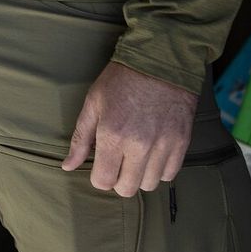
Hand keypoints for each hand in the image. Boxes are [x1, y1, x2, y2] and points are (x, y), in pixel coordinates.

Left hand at [61, 60, 197, 196]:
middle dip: (118, 180)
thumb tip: (68, 166)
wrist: (159, 63)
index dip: (99, 177)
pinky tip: (152, 153)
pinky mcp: (182, 143)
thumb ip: (81, 139)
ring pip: (150, 184)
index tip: (100, 165)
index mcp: (112, 135)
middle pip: (127, 189)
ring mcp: (163, 146)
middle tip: (117, 163)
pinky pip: (170, 174)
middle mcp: (139, 146)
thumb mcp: (93, 104)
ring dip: (140, 176)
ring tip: (135, 156)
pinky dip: (160, 169)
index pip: (103, 181)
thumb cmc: (121, 81)